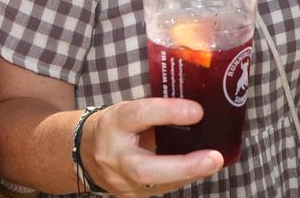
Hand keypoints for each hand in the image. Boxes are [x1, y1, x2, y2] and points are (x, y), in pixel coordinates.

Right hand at [82, 98, 223, 196]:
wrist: (86, 152)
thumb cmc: (117, 125)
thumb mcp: (130, 110)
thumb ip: (157, 112)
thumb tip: (197, 110)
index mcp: (114, 124)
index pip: (139, 116)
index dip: (169, 112)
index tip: (198, 112)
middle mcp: (114, 156)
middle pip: (145, 169)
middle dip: (184, 166)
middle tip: (214, 158)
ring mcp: (120, 181)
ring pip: (156, 185)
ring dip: (190, 174)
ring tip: (213, 162)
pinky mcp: (130, 195)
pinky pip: (161, 189)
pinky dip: (183, 178)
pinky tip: (199, 169)